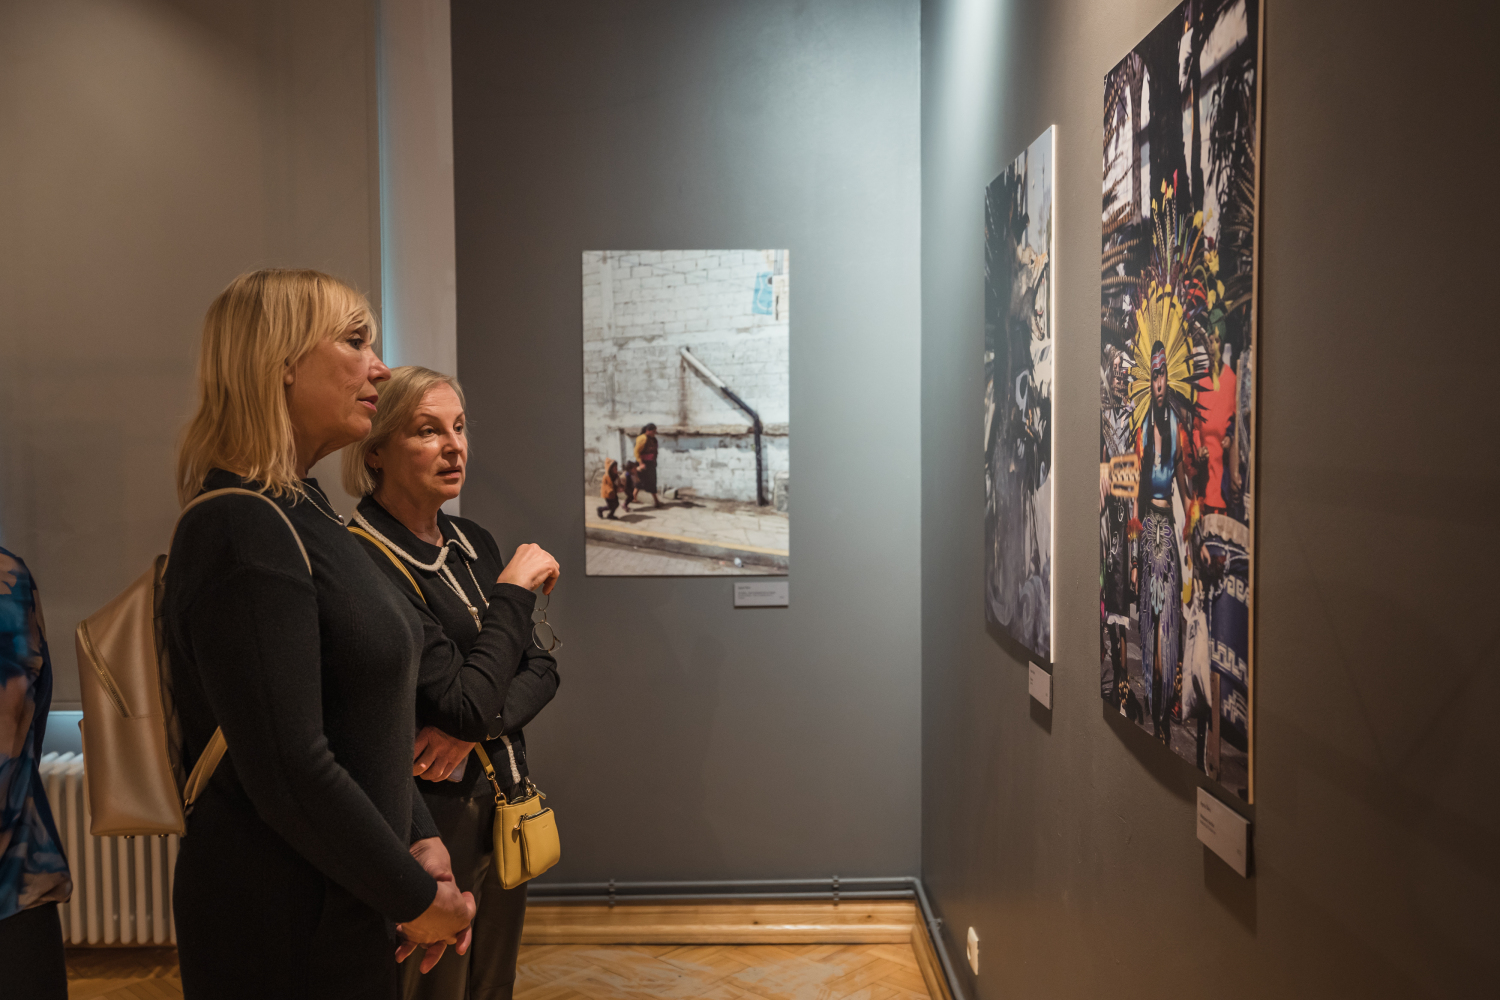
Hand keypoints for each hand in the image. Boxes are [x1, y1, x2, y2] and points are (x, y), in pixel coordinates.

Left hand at [396, 838, 472, 971]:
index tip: (459, 947)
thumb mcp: (437, 862)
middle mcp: (441, 906)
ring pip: (424, 935)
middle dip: (435, 950)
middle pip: (443, 934)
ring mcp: (426, 909)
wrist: (415, 848)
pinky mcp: (411, 908)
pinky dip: (403, 937)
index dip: (462, 934)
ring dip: (415, 947)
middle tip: (426, 965)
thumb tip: (445, 878)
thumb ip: (440, 872)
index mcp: (452, 897)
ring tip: (402, 956)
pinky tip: (396, 941)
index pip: (463, 920)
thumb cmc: (431, 854)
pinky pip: (409, 928)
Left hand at [413, 726, 475, 781]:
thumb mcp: (432, 721)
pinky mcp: (456, 760)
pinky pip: (445, 774)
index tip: (405, 761)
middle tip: (412, 770)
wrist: (469, 720)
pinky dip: (437, 778)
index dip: (407, 759)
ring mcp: (447, 755)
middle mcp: (436, 747)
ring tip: (423, 774)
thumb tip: (413, 739)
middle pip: (420, 766)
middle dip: (414, 771)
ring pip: (433, 773)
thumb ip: (423, 731)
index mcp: (428, 735)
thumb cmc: (448, 720)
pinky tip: (434, 777)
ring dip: (425, 776)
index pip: (413, 752)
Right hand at [497, 543, 560, 594]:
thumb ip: (525, 565)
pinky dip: (551, 583)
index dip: (537, 568)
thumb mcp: (515, 566)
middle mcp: (535, 549)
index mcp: (524, 548)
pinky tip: (545, 589)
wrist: (512, 584)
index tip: (536, 575)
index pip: (536, 557)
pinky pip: (555, 574)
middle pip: (546, 560)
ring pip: (552, 567)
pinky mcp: (549, 564)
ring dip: (549, 577)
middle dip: (544, 572)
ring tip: (544, 587)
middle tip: (542, 582)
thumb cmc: (510, 579)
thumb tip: (531, 572)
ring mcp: (543, 556)